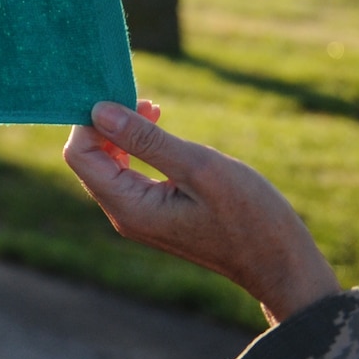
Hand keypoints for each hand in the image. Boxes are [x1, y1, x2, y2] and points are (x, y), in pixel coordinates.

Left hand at [64, 100, 339, 324]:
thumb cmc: (250, 216)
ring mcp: (137, 216)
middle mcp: (123, 214)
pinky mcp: (153, 213)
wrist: (279, 263)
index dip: (91, 121)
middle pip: (89, 158)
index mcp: (128, 207)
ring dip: (122, 133)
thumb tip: (99, 111)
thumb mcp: (199, 168)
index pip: (79, 154)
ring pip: (108, 164)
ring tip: (153, 109)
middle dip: (106, 123)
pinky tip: (158, 130)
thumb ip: (146, 140)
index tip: (124, 96)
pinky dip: (136, 148)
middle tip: (145, 99)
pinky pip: (128, 174)